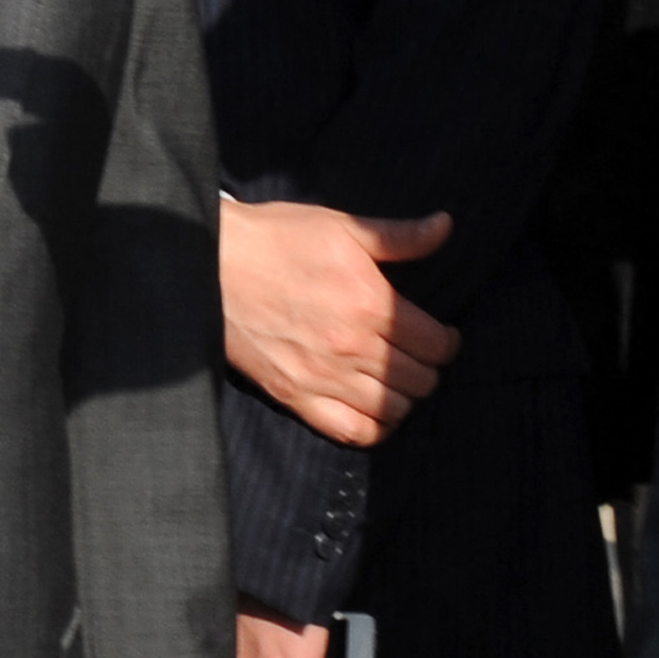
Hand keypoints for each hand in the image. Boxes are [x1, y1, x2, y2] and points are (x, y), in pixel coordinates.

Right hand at [215, 196, 457, 443]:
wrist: (210, 265)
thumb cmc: (276, 240)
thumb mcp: (341, 227)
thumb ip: (399, 236)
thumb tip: (446, 226)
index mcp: (371, 305)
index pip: (437, 345)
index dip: (448, 342)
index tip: (442, 336)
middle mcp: (352, 348)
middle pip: (421, 380)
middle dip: (429, 369)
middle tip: (418, 356)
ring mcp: (323, 378)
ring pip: (394, 409)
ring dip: (405, 397)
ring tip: (396, 379)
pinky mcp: (295, 397)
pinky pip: (353, 431)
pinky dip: (375, 428)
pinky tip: (375, 410)